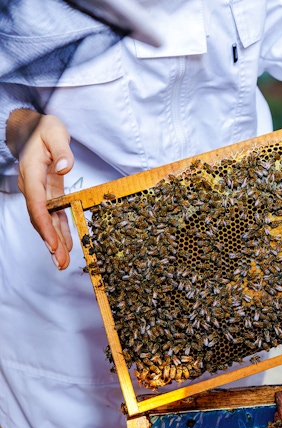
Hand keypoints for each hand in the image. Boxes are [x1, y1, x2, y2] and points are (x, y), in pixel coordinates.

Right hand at [7, 109, 73, 269]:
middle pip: (39, 218)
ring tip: (63, 262)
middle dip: (50, 241)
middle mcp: (32, 186)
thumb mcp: (55, 132)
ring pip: (45, 220)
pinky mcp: (49, 193)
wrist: (33, 129)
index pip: (37, 203)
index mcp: (32, 172)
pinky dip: (60, 230)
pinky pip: (53, 215)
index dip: (45, 225)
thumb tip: (63, 167)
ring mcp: (39, 191)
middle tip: (60, 262)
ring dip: (54, 241)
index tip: (53, 243)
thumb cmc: (44, 129)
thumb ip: (61, 149)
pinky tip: (67, 245)